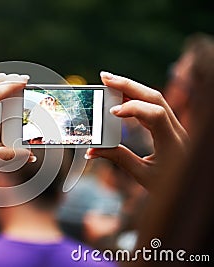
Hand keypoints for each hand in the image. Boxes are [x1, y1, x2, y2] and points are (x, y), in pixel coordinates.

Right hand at [85, 72, 188, 191]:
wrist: (189, 188)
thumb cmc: (170, 187)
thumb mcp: (142, 175)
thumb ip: (118, 158)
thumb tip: (93, 150)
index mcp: (172, 143)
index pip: (155, 115)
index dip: (133, 108)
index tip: (111, 112)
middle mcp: (176, 129)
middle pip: (155, 97)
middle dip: (128, 85)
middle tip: (105, 78)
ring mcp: (175, 126)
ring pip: (155, 98)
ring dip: (132, 88)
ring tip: (110, 82)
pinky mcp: (170, 126)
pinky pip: (154, 105)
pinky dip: (136, 98)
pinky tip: (122, 96)